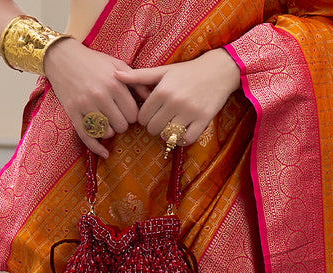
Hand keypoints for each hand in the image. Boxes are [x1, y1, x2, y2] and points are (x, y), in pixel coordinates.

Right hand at [43, 38, 140, 156]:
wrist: (62, 57)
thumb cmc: (94, 61)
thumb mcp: (118, 65)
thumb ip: (136, 81)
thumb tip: (153, 99)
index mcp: (114, 84)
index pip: (133, 114)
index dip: (133, 116)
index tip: (128, 112)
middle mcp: (101, 95)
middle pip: (122, 126)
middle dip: (122, 123)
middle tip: (118, 117)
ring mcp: (85, 105)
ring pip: (107, 133)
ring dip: (110, 131)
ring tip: (107, 121)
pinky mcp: (72, 112)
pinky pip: (87, 137)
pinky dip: (97, 148)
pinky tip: (105, 153)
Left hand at [114, 49, 240, 145]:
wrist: (217, 71)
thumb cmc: (187, 72)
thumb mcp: (163, 71)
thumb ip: (139, 76)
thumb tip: (115, 74)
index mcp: (162, 90)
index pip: (142, 117)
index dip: (144, 118)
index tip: (151, 114)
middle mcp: (174, 101)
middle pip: (153, 129)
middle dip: (155, 127)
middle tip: (161, 120)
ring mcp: (189, 112)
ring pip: (168, 136)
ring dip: (168, 134)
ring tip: (171, 125)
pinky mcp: (203, 120)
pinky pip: (186, 140)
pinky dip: (182, 140)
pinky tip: (182, 132)